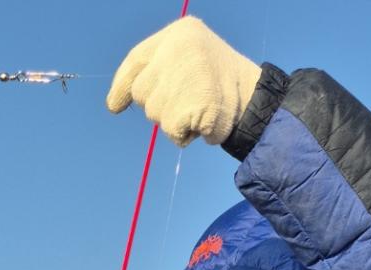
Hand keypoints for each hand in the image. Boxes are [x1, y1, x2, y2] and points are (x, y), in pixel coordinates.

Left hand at [106, 16, 259, 147]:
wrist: (257, 102)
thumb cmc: (222, 86)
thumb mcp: (190, 61)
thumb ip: (159, 71)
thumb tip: (115, 101)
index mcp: (180, 33)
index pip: (137, 60)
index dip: (122, 85)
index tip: (113, 105)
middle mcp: (178, 49)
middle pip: (142, 92)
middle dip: (158, 105)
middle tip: (188, 102)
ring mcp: (183, 76)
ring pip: (154, 114)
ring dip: (173, 121)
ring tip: (199, 109)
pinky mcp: (189, 104)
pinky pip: (171, 130)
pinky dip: (184, 134)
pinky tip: (202, 122)